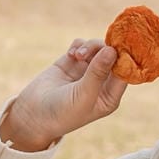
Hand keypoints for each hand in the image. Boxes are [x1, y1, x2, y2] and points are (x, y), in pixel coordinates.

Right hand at [0, 39, 127, 150]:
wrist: (33, 115)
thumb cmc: (62, 113)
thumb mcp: (83, 95)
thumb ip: (98, 73)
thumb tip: (112, 50)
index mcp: (110, 96)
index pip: (125, 72)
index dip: (125, 57)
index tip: (120, 44)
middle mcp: (102, 82)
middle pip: (113, 56)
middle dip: (104, 49)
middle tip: (92, 50)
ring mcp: (87, 71)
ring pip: (98, 47)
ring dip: (90, 47)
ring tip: (76, 56)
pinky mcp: (72, 62)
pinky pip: (82, 45)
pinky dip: (79, 46)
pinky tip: (71, 55)